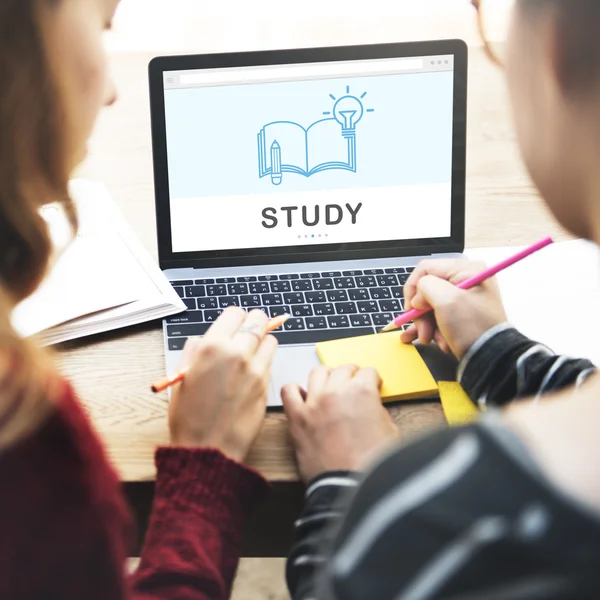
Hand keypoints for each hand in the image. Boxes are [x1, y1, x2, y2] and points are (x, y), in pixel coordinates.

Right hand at [169, 307, 277, 461]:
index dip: (234, 318)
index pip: (235, 313)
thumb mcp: (181, 377)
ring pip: (270, 339)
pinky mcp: (267, 384)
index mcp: (212, 347)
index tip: (233, 324)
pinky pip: (271, 361)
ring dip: (262, 341)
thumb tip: (203, 340)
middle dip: (254, 323)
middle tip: (248, 331)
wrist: (208, 449)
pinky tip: (253, 371)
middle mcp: (237, 353)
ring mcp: (255, 369)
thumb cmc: (189, 417)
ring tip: (251, 352)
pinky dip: (265, 360)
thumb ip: (194, 352)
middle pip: (258, 321)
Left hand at [281, 365, 398, 482]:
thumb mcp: (390, 431)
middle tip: (353, 385)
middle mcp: (336, 391)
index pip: (368, 372)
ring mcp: (314, 402)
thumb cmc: (372, 464)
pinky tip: (303, 397)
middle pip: (343, 369)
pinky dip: (295, 390)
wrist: (350, 487)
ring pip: (317, 372)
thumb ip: (378, 410)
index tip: (371, 386)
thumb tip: (370, 405)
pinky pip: (288, 391)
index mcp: (362, 391)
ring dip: (326, 377)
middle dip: (351, 375)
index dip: (372, 380)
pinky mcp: (297, 418)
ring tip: (330, 386)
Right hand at [400, 259, 506, 358]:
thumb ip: (425, 287)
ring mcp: (464, 298)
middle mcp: (466, 280)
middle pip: (427, 289)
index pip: (425, 269)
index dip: (413, 289)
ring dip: (426, 324)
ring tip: (430, 340)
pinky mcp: (462, 314)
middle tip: (423, 331)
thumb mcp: (446, 301)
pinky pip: (439, 316)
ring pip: (430, 306)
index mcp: (466, 270)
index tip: (410, 309)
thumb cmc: (473, 327)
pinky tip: (431, 340)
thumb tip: (418, 297)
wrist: (492, 358)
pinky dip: (433, 329)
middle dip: (421, 313)